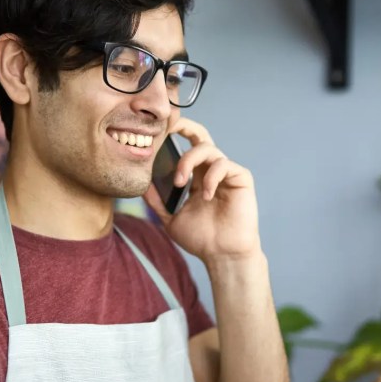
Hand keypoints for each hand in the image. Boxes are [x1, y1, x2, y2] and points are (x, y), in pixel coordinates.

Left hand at [143, 118, 260, 263]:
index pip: (185, 147)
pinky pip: (224, 165)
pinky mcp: (241, 178)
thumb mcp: (170, 218)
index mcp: (196, 177)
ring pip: (207, 148)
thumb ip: (156, 201)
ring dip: (188, 161)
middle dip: (184, 126)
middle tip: (168, 128)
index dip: (173, 136)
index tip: (155, 132)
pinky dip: (210, 177)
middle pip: (200, 136)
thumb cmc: (201, 239)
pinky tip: (204, 195)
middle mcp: (211, 171)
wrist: (222, 255)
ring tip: (179, 183)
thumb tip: (140, 183)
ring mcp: (227, 173)